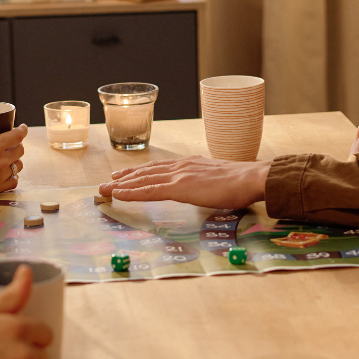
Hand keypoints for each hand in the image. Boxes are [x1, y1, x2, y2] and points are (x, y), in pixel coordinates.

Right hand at [0, 98, 28, 194]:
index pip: (18, 136)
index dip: (22, 130)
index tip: (21, 127)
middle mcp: (0, 162)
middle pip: (20, 151)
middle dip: (17, 144)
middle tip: (12, 141)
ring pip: (18, 166)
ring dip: (15, 160)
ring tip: (8, 156)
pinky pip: (12, 182)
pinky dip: (12, 176)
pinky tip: (6, 172)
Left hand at [101, 156, 270, 208]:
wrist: (252, 178)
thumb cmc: (243, 182)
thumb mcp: (219, 179)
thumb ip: (207, 182)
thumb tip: (205, 189)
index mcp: (191, 165)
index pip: (159, 168)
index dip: (140, 172)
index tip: (125, 175)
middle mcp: (182, 166)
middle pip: (146, 172)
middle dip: (125, 177)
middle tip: (108, 181)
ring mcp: (180, 175)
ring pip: (143, 180)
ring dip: (122, 184)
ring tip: (106, 188)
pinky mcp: (180, 187)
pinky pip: (150, 190)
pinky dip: (132, 192)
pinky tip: (120, 194)